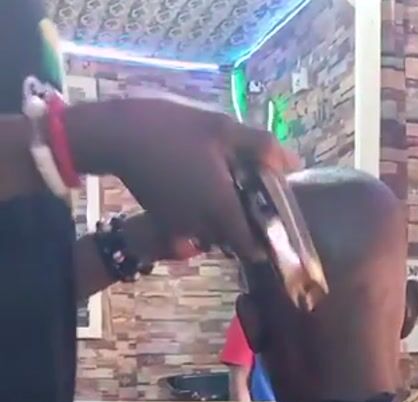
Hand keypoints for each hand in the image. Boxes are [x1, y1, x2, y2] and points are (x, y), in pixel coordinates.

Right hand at [66, 98, 298, 261]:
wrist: (118, 136)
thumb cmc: (175, 131)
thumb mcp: (224, 130)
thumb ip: (262, 149)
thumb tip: (294, 165)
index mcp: (222, 211)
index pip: (252, 249)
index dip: (266, 241)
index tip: (272, 220)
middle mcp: (203, 228)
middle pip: (234, 240)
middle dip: (244, 222)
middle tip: (251, 191)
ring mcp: (181, 227)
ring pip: (213, 232)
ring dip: (222, 215)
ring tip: (226, 181)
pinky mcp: (165, 220)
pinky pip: (193, 224)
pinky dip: (201, 210)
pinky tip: (200, 180)